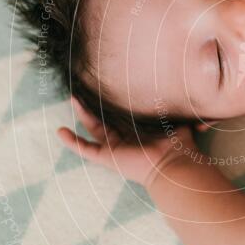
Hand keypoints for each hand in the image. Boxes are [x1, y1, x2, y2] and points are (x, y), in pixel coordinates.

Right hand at [56, 96, 195, 186]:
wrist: (174, 163)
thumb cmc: (179, 143)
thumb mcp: (177, 118)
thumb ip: (178, 105)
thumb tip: (184, 87)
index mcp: (141, 128)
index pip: (125, 111)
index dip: (117, 98)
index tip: (110, 81)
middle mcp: (126, 137)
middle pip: (106, 116)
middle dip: (97, 102)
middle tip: (87, 85)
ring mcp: (115, 147)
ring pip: (93, 127)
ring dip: (82, 113)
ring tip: (72, 98)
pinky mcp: (107, 157)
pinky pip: (85, 149)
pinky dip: (72, 142)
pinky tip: (60, 132)